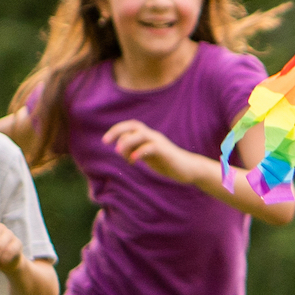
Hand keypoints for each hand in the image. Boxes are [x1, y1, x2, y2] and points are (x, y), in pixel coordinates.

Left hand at [101, 118, 215, 189]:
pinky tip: (134, 160)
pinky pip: (151, 147)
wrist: (189, 169)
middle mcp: (153, 136)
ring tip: (120, 153)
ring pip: (141, 134)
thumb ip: (136, 151)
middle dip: (118, 131)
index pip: (130, 127)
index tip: (105, 141)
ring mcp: (160, 143)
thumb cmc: (167, 163)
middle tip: (105, 142)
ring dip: (127, 142)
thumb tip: (121, 150)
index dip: (116, 130)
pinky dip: (140, 152)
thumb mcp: (148, 156)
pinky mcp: (166, 152)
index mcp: (148, 137)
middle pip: (134, 126)